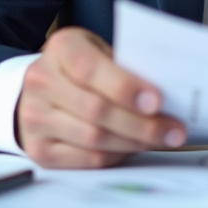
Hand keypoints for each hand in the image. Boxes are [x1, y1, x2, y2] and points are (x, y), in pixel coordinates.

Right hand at [15, 26, 186, 167]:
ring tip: (161, 139)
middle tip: (173, 130)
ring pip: (93, 138)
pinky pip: (86, 159)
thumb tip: (165, 90)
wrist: (42, 85)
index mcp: (60, 48)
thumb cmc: (82, 65)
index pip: (89, 69)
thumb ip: (123, 65)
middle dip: (141, 123)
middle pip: (96, 110)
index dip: (124, 87)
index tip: (157, 101)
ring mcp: (34, 117)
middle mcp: (41, 81)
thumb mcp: (100, 50)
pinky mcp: (38, 149)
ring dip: (133, 142)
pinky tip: (133, 148)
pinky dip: (116, 155)